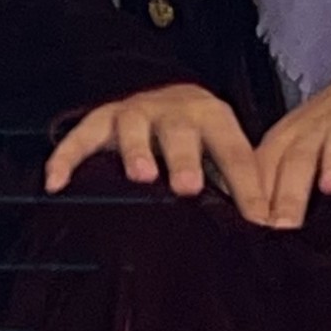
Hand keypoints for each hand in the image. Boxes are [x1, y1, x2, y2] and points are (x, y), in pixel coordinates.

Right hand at [43, 84, 261, 210]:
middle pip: (179, 131)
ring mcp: (134, 112)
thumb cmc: (199, 141)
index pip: (234, 151)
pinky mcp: (101, 120)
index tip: (256, 220)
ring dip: (135, 149)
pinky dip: (67, 157)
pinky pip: (80, 137)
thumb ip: (246, 190)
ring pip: (132, 125)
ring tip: (140, 176)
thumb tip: (274, 233)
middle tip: (188, 187)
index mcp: (213, 119)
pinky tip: (56, 183)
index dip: (247, 185)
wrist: (163, 97)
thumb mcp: (226, 155)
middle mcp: (174, 110)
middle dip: (184, 158)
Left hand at [245, 48, 330, 232]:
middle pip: (299, 158)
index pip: (264, 167)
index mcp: (290, 137)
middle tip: (284, 226)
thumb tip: (260, 232)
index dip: (256, 198)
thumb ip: (280, 181)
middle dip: (289, 192)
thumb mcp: (304, 148)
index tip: (254, 233)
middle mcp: (319, 127)